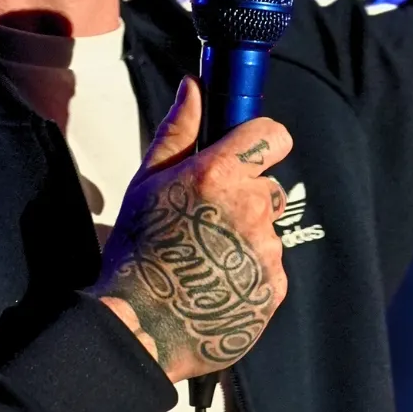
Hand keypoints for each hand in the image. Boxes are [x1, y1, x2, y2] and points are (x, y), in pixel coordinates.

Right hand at [91, 79, 290, 382]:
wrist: (141, 325)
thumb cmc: (137, 249)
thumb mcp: (147, 181)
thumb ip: (179, 130)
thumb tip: (195, 86)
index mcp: (219, 174)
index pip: (273, 135)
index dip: (261, 142)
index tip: (246, 155)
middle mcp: (251, 208)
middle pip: (269, 187)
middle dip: (246, 198)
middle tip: (206, 221)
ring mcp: (266, 250)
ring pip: (269, 229)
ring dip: (247, 238)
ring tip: (207, 259)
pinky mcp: (275, 287)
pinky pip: (271, 267)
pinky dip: (250, 273)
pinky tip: (218, 283)